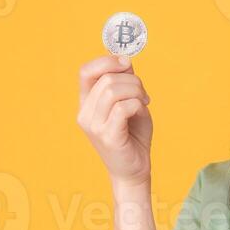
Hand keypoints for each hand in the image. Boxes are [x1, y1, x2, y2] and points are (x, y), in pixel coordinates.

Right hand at [77, 53, 152, 187]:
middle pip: (106, 79)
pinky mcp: (107, 137)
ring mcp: (94, 126)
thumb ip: (125, 82)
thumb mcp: (129, 102)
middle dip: (133, 81)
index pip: (85, 71)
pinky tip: (141, 111)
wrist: (135, 170)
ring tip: (143, 102)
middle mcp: (85, 114)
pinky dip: (137, 105)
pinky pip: (123, 108)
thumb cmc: (133, 135)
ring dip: (136, 92)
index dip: (107, 61)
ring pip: (113, 90)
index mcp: (86, 103)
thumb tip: (125, 60)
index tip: (127, 63)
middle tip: (144, 94)